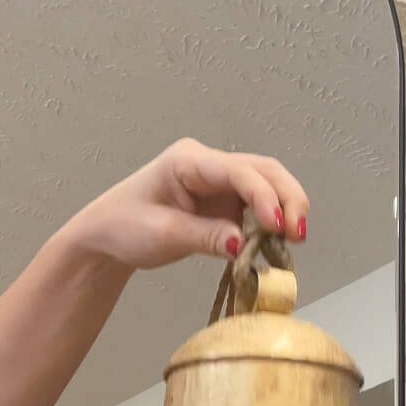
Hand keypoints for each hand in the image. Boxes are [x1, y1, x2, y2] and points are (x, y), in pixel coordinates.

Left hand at [59, 138, 309, 273]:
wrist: (106, 235)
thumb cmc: (124, 227)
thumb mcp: (162, 235)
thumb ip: (205, 237)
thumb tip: (243, 245)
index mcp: (188, 161)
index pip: (239, 171)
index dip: (264, 197)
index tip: (277, 226)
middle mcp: (209, 164)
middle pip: (264, 171)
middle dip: (287, 198)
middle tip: (299, 234)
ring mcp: (219, 182)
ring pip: (267, 185)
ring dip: (285, 210)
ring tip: (294, 242)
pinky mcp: (223, 201)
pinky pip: (256, 207)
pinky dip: (270, 224)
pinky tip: (276, 244)